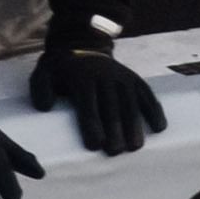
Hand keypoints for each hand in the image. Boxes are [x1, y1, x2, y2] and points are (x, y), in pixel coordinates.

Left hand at [27, 33, 160, 156]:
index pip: (88, 106)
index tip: (95, 146)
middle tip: (115, 152)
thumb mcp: (43, 73)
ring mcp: (123, 78)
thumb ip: (40, 89)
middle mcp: (106, 77)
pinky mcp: (136, 80)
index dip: (92, 126)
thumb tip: (46, 107)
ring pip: (131, 104)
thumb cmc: (61, 69)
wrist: (83, 46)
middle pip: (112, 108)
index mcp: (82, 78)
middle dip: (114, 131)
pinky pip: (148, 96)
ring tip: (135, 147)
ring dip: (135, 126)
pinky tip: (159, 128)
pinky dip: (154, 111)